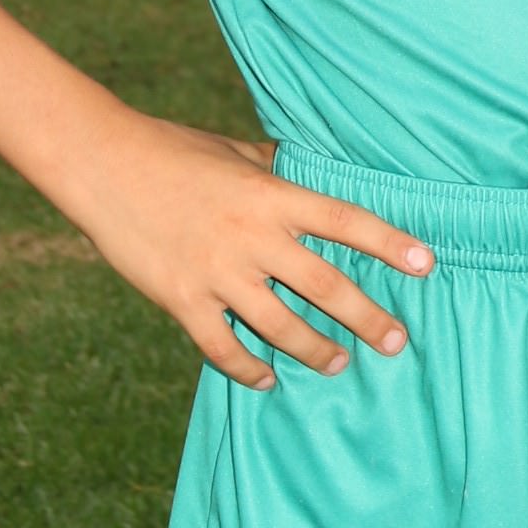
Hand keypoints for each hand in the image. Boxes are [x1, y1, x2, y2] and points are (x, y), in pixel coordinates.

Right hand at [65, 111, 433, 389]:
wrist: (101, 164)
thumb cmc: (169, 149)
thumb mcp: (231, 152)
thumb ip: (273, 170)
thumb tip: (305, 172)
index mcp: (270, 194)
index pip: (345, 221)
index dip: (389, 243)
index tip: (426, 264)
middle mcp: (252, 236)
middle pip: (325, 285)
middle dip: (368, 318)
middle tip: (396, 342)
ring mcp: (217, 272)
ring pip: (281, 326)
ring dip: (316, 350)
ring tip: (340, 364)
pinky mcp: (181, 299)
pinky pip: (223, 347)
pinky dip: (248, 368)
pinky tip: (267, 378)